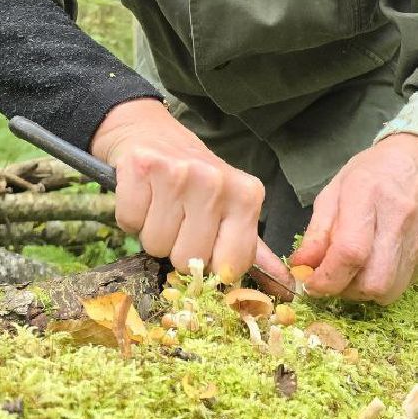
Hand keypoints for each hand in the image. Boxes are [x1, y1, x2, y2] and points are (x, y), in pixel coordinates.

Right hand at [91, 99, 290, 287]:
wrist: (149, 131)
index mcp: (247, 195)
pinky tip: (142, 194)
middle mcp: (216, 182)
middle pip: (188, 260)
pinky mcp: (142, 167)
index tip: (204, 240)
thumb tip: (287, 287)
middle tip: (177, 217)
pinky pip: (129, 223)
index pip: (231, 265)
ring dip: (152, 231)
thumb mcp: (230, 206)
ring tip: (159, 204)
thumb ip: (252, 247)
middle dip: (176, 247)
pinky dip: (131, 216)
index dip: (211, 263)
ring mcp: (179, 173)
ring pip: (156, 245)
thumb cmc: (193, 176)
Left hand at [287, 133, 417, 304]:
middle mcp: (399, 218)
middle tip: (333, 278)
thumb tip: (301, 265)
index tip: (311, 283)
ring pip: (389, 291)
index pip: (350, 251)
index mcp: (368, 193)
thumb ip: (317, 230)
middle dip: (346, 290)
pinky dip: (382, 284)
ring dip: (363, 292)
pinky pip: (403, 285)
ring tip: (352, 272)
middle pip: (374, 282)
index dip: (327, 278)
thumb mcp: (335, 190)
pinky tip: (373, 265)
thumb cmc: (373, 173)